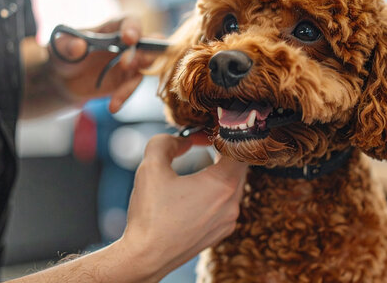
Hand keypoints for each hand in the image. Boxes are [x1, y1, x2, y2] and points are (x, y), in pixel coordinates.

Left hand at [49, 17, 160, 112]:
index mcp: (113, 28)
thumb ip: (68, 45)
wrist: (64, 80)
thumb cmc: (64, 54)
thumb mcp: (60, 47)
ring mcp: (130, 63)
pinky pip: (133, 87)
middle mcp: (127, 44)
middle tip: (127, 65)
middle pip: (149, 44)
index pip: (130, 22)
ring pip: (145, 69)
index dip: (133, 28)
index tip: (129, 38)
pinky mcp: (128, 81)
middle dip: (144, 53)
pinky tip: (113, 106)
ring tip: (118, 96)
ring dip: (134, 81)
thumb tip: (79, 47)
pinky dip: (125, 96)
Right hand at [119, 134, 247, 281]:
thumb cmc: (150, 214)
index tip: (208, 130)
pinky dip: (216, 192)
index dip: (226, 134)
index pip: (241, 149)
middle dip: (223, 151)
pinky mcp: (220, 233)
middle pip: (240, 167)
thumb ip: (165, 142)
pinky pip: (226, 204)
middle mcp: (232, 204)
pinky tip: (195, 190)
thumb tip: (181, 140)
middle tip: (204, 141)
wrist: (145, 257)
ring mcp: (228, 221)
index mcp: (222, 185)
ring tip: (200, 163)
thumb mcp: (151, 167)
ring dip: (220, 171)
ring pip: (233, 186)